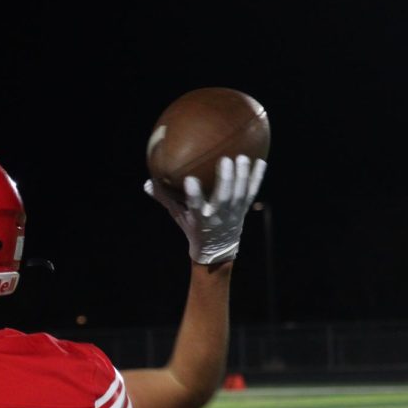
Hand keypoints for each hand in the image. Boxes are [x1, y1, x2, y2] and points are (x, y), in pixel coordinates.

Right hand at [144, 154, 266, 264]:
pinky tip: (261, 162)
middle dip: (226, 180)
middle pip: (223, 198)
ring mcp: (233, 214)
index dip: (194, 195)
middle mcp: (218, 217)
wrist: (215, 250)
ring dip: (242, 176)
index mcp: (200, 219)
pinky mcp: (243, 211)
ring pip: (240, 195)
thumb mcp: (178, 216)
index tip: (190, 180)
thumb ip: (165, 198)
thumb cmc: (193, 228)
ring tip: (242, 158)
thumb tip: (147, 183)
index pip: (195, 206)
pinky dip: (257, 178)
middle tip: (226, 160)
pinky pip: (251, 193)